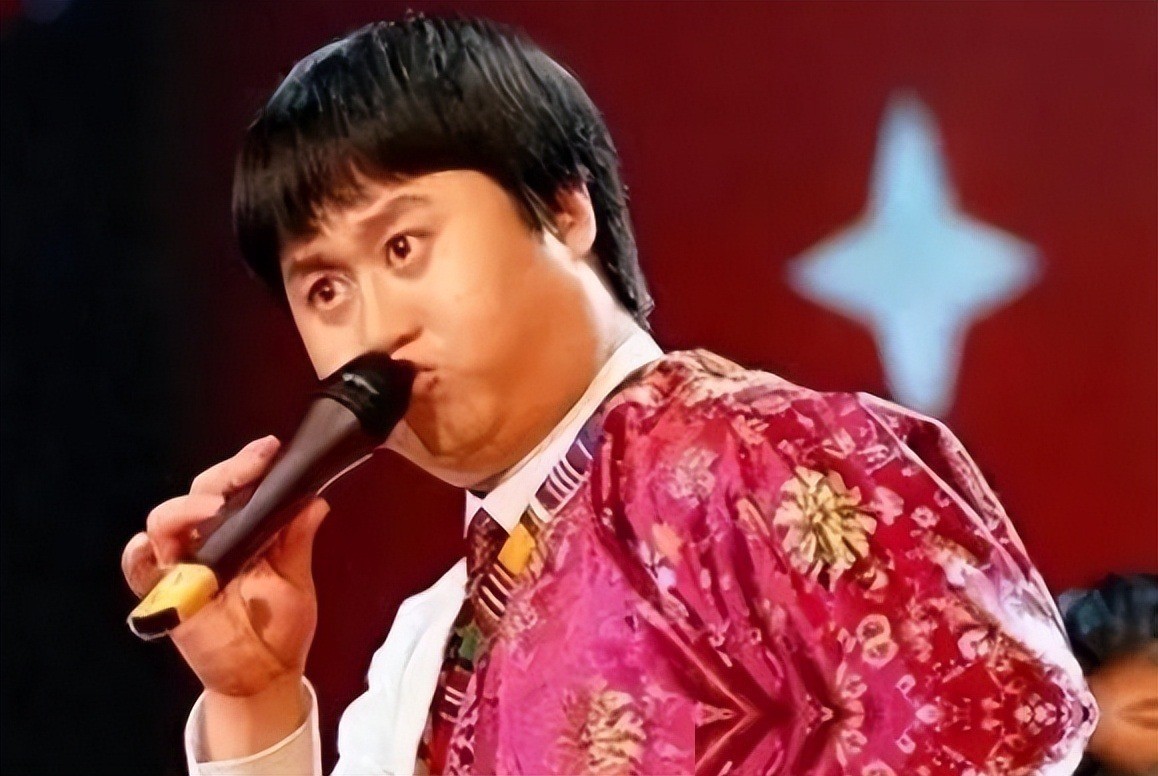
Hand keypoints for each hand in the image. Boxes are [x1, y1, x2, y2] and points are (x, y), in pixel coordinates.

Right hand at [121, 436, 329, 697]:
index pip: (232, 485)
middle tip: (254, 465)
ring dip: (186, 509)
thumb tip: (316, 500)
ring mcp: (182, 567)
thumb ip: (297, 539)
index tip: (270, 449)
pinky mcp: (165, 596)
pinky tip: (148, 546)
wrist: (266, 674)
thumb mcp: (294, 576)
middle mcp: (206, 542)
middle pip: (199, 494)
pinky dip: (138, 556)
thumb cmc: (278, 624)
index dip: (246, 464)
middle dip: (226, 475)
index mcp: (238, 530)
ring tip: (215, 508)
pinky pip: (140, 571)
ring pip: (164, 523)